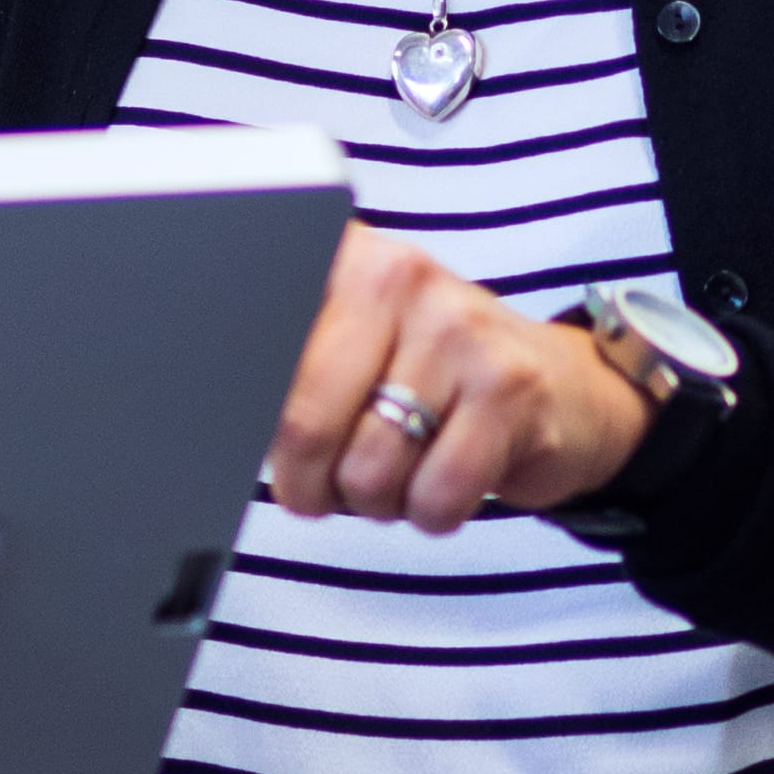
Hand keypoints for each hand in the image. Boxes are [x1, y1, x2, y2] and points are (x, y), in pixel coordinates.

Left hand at [268, 222, 649, 530]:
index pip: (258, 351)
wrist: (562, 387)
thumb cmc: (430, 375)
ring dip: (374, 502)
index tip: (261, 446)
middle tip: (320, 489)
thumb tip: (211, 425)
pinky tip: (443, 482)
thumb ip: (288, 369)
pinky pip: (434, 496)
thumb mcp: (353, 344)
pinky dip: (430, 514)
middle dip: (307, 483)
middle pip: (303, 422)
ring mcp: (457, 328)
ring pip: (369, 470)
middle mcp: (398, 274)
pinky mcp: (509, 388)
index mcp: (343, 259)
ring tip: (396, 473)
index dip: (251, 424)